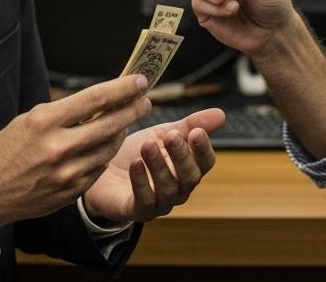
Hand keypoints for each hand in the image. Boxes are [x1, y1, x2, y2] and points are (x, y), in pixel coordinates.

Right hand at [0, 75, 151, 226]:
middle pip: (110, 123)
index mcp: (45, 121)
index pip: (95, 99)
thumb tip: (102, 100)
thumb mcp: (30, 120)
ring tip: (124, 122)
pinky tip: (104, 146)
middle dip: (133, 109)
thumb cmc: (8, 149)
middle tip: (145, 101)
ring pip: (110, 148)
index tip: (140, 81)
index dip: (123, 88)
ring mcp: (67, 172)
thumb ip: (65, 111)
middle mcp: (58, 146)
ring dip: (121, 132)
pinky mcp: (72, 191)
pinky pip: (99, 168)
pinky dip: (104, 155)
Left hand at [83, 107, 224, 222]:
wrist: (102, 169)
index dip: (203, 149)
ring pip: (169, 189)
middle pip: (190, 177)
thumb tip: (222, 113)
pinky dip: (141, 182)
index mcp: (187, 169)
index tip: (196, 131)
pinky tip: (136, 163)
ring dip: (159, 166)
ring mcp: (160, 204)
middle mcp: (179, 190)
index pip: (205, 163)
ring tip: (148, 146)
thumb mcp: (162, 134)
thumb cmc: (136, 152)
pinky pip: (145, 201)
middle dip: (182, 156)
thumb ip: (189, 125)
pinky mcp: (138, 212)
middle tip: (171, 136)